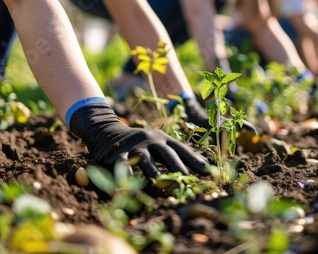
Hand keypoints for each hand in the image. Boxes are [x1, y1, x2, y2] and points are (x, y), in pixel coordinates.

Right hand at [70, 104, 209, 178]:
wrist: (107, 131)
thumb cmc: (140, 143)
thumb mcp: (158, 144)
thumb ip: (177, 155)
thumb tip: (205, 167)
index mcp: (162, 138)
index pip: (181, 149)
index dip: (195, 160)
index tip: (210, 171)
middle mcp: (150, 141)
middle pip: (167, 154)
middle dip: (177, 168)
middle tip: (187, 182)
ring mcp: (134, 147)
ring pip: (147, 161)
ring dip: (155, 174)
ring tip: (163, 186)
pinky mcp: (118, 155)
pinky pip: (124, 166)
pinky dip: (129, 176)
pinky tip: (134, 185)